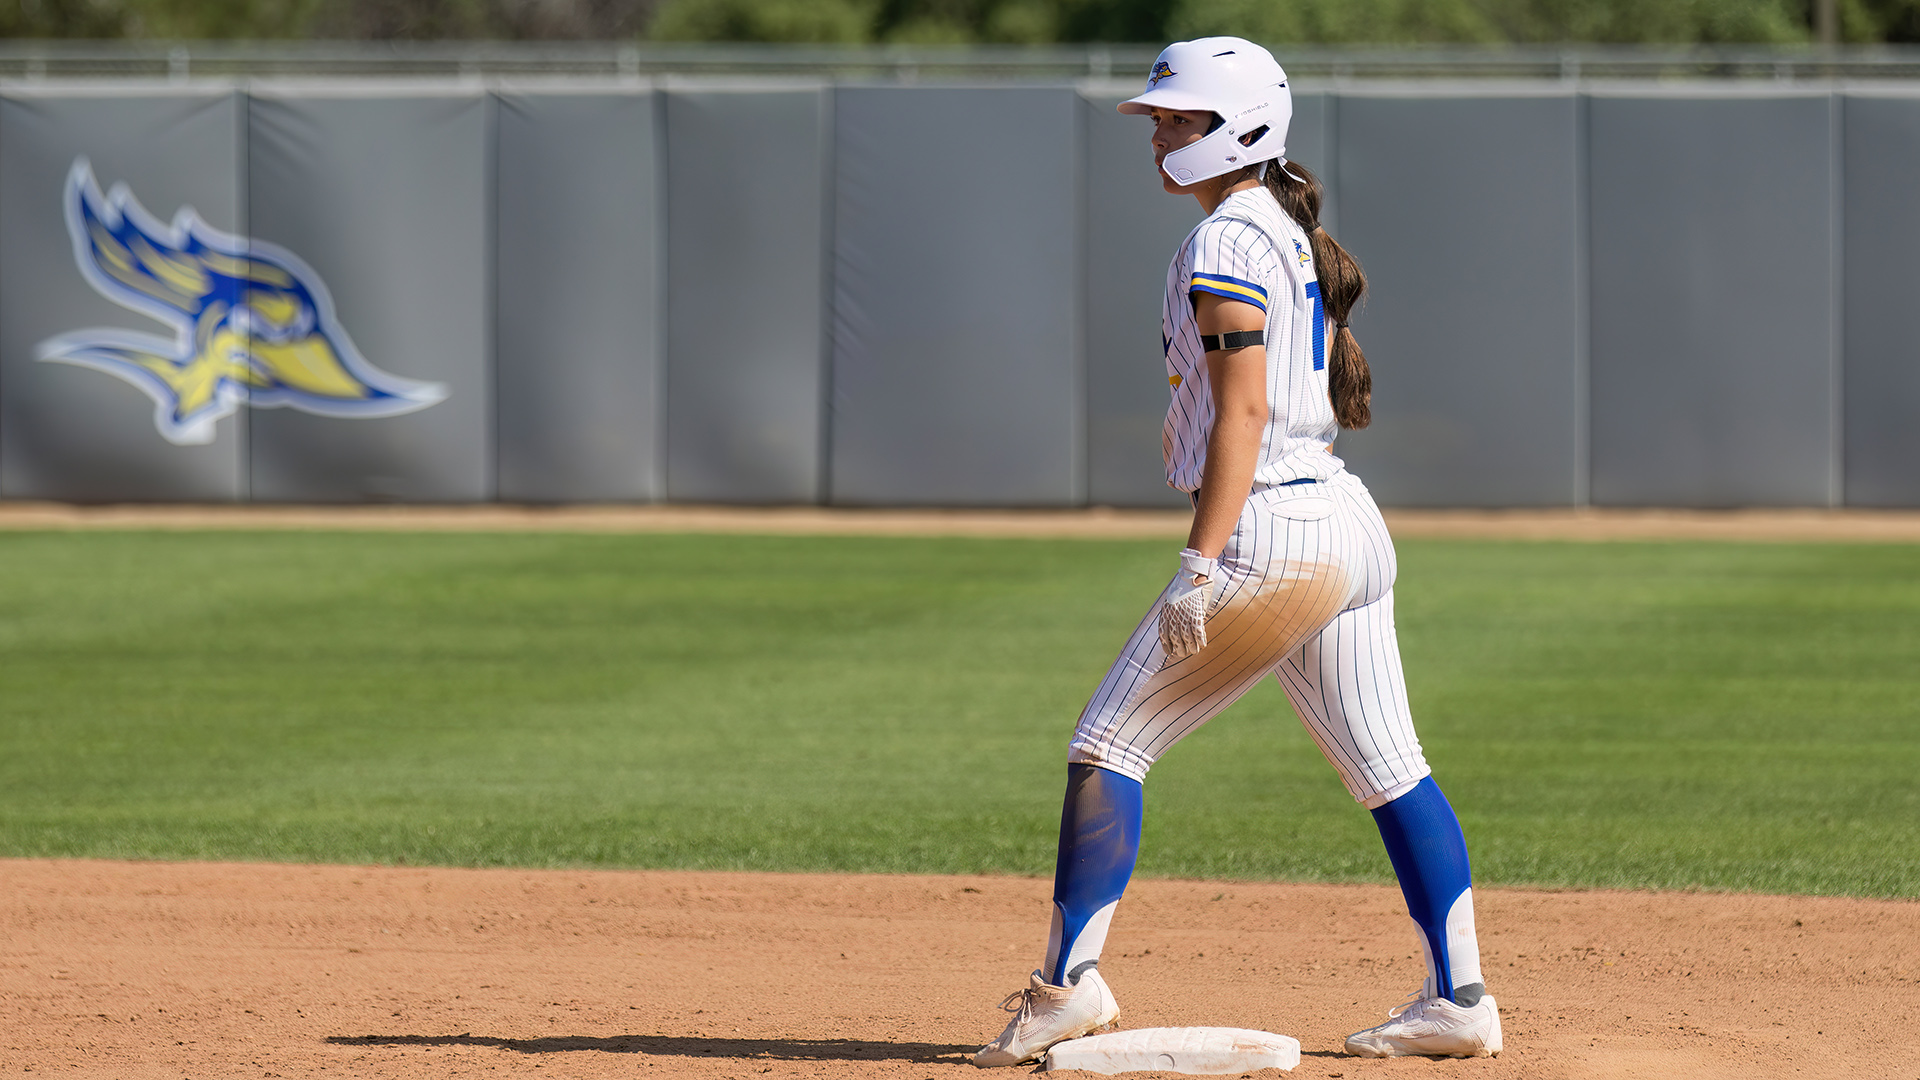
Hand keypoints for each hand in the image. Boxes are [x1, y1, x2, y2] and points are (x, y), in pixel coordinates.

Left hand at [1157, 548, 1218, 662]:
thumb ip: (1173, 610)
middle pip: (1175, 637)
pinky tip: (1202, 645)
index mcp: (1166, 611)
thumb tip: (1175, 622)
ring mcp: (1185, 614)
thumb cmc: (1185, 585)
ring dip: (1191, 646)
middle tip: (1182, 654)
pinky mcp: (1196, 613)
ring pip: (1187, 636)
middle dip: (1179, 648)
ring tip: (1194, 652)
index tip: (1168, 651)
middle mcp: (1174, 614)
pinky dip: (1200, 640)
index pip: (1163, 632)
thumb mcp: (1173, 598)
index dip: (1166, 643)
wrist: (1194, 573)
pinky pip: (1198, 631)